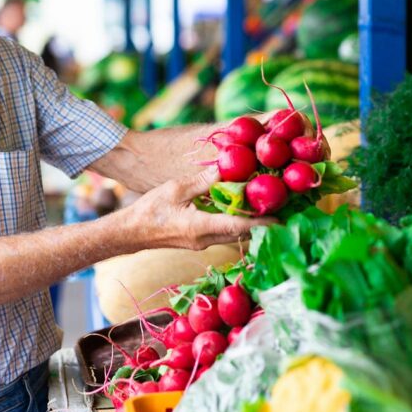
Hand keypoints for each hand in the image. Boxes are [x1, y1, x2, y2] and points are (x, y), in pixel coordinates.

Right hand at [127, 167, 273, 250]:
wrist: (130, 232)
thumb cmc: (149, 209)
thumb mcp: (176, 188)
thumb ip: (203, 180)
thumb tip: (226, 167)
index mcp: (200, 227)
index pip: (239, 227)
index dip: (261, 223)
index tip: (281, 219)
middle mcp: (205, 240)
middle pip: (241, 234)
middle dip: (261, 223)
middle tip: (279, 208)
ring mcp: (202, 243)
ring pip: (233, 235)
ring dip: (248, 224)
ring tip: (264, 207)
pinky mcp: (198, 241)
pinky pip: (222, 234)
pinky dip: (235, 224)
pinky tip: (239, 209)